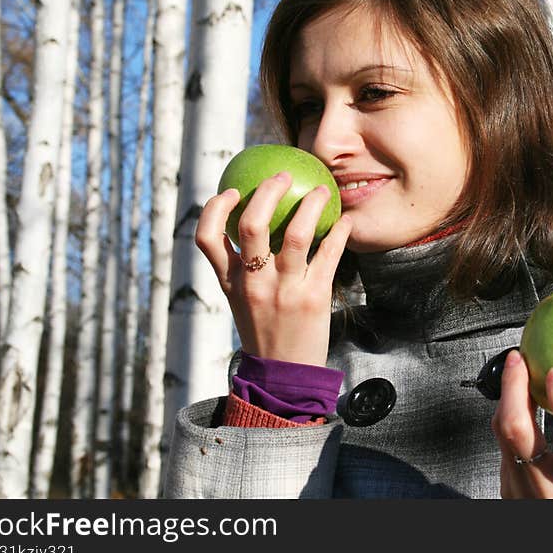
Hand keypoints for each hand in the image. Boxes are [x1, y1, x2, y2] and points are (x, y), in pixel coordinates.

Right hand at [195, 172, 352, 366]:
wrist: (286, 376)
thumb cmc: (266, 331)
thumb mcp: (242, 302)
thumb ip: (243, 269)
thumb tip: (254, 224)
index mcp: (230, 283)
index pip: (206, 238)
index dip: (214, 208)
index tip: (231, 190)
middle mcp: (253, 284)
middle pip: (251, 225)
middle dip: (267, 191)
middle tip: (284, 175)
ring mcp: (283, 291)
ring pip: (295, 234)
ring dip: (311, 204)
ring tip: (323, 190)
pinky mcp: (314, 298)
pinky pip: (328, 254)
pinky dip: (339, 232)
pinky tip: (346, 220)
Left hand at [491, 350, 552, 497]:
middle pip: (518, 435)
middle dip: (513, 389)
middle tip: (520, 357)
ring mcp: (526, 496)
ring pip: (503, 438)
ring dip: (506, 399)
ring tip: (516, 368)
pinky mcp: (511, 492)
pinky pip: (502, 448)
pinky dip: (508, 418)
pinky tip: (517, 398)